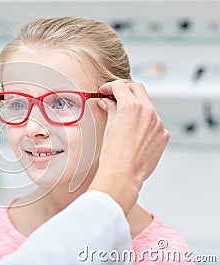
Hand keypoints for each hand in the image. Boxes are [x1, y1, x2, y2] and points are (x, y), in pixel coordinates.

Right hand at [89, 80, 169, 214]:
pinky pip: (155, 122)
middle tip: (115, 97)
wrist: (122, 174)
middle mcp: (148, 112)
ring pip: (148, 105)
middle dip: (125, 90)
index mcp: (131, 107)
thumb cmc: (113, 155)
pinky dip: (145, 122)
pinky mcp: (163, 135)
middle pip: (138, 89)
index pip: (121, 86)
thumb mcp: (108, 127)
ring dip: (136, 106)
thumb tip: (107, 103)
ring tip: (124, 116)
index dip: (110, 87)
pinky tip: (134, 131)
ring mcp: (158, 123)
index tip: (105, 91)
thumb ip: (110, 110)